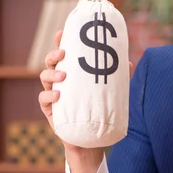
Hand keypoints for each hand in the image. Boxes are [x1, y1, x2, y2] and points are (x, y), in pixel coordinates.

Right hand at [38, 29, 132, 172]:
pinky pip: (43, 100)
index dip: (60, 42)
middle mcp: (59, 82)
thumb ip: (118, 79)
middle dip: (53, 55)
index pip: (64, 55)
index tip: (62, 32)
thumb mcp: (109, 93)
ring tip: (63, 75)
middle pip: (50, 63)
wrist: (91, 141)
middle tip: (63, 53)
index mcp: (72, 74)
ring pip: (44, 78)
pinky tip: (57, 95)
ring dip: (51, 74)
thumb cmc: (98, 111)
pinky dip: (48, 96)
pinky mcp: (51, 111)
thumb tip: (130, 62)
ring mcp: (53, 96)